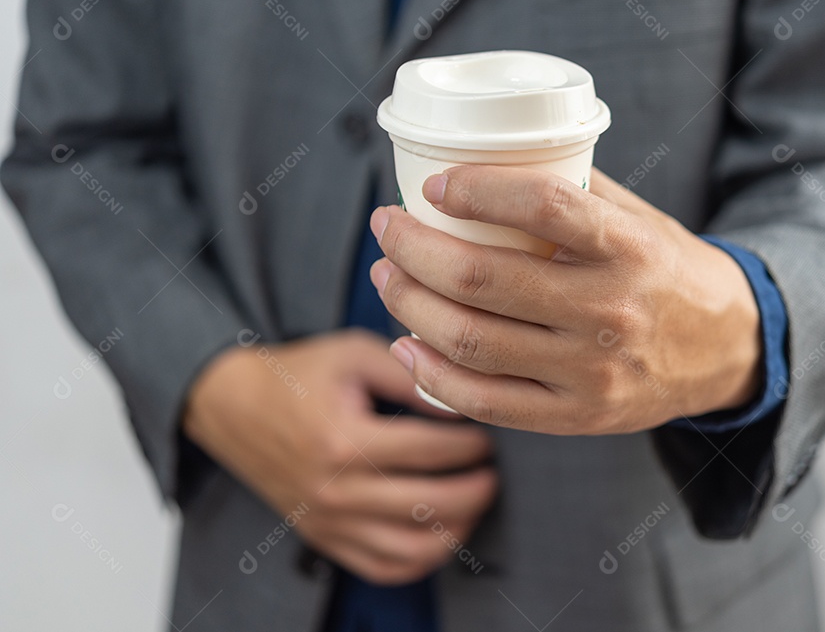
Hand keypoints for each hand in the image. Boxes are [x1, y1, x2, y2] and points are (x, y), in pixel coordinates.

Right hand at [183, 329, 497, 584]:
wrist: (234, 406)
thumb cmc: (298, 375)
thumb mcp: (355, 355)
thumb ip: (410, 377)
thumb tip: (459, 402)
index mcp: (344, 440)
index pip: (429, 450)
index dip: (470, 444)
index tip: (487, 436)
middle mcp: (335, 490)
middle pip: (428, 505)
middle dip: (475, 490)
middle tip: (492, 473)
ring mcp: (328, 521)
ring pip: (411, 549)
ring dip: (456, 531)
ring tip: (474, 504)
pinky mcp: (324, 539)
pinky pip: (382, 568)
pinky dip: (421, 561)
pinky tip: (443, 535)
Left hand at [369, 166, 762, 435]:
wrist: (727, 350)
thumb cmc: (667, 272)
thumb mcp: (640, 219)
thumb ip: (574, 190)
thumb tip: (487, 159)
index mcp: (629, 248)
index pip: (543, 207)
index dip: (476, 191)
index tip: (435, 186)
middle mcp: (611, 311)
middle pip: (484, 279)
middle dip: (414, 248)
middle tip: (387, 228)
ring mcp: (592, 372)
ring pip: (472, 342)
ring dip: (410, 304)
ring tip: (389, 276)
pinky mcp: (577, 416)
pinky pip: (485, 401)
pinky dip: (431, 374)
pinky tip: (406, 344)